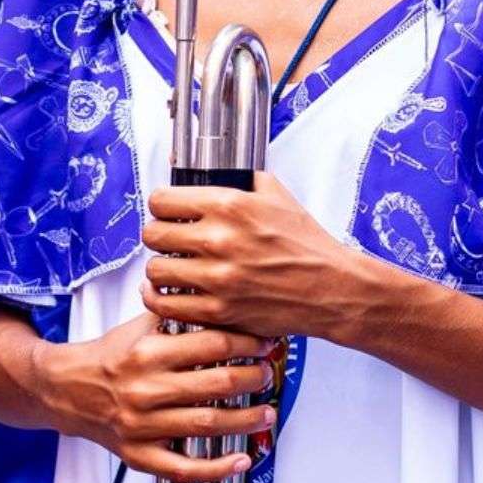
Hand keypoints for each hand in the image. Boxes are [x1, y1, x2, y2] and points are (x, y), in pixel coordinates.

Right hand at [35, 314, 273, 482]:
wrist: (65, 389)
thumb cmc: (109, 356)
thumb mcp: (138, 326)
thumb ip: (175, 312)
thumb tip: (217, 294)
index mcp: (148, 353)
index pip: (212, 345)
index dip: (247, 343)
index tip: (264, 342)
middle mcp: (145, 390)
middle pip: (215, 385)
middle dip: (252, 379)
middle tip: (267, 373)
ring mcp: (142, 426)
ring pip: (206, 426)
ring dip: (246, 421)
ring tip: (267, 414)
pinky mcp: (139, 455)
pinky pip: (183, 469)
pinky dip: (216, 468)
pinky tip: (241, 459)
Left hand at [139, 171, 365, 341]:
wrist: (330, 287)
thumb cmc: (306, 244)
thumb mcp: (276, 195)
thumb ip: (241, 181)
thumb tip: (212, 171)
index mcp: (230, 205)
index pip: (161, 200)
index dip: (161, 205)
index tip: (166, 211)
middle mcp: (219, 239)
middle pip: (152, 234)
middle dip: (158, 235)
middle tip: (168, 240)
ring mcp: (216, 278)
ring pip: (155, 270)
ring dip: (161, 268)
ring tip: (173, 267)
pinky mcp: (218, 310)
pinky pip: (166, 303)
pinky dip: (161, 298)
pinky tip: (170, 292)